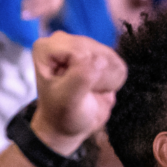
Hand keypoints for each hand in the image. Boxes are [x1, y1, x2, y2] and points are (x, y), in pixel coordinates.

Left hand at [29, 32, 126, 154]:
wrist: (69, 125)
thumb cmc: (62, 115)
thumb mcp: (67, 101)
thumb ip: (81, 78)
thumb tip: (100, 60)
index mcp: (47, 47)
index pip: (81, 52)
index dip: (85, 74)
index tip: (74, 90)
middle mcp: (63, 40)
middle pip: (98, 52)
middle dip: (96, 77)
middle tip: (82, 92)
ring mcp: (82, 45)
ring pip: (111, 58)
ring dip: (105, 81)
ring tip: (89, 90)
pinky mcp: (99, 53)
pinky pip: (119, 64)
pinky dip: (112, 81)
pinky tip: (97, 87)